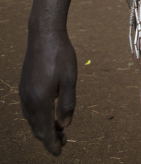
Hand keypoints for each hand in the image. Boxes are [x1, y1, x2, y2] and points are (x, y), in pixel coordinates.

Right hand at [19, 29, 76, 154]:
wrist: (44, 34)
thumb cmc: (60, 55)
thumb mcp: (70, 79)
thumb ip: (68, 104)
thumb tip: (65, 124)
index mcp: (40, 101)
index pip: (45, 131)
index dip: (52, 144)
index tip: (59, 153)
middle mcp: (28, 100)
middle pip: (37, 128)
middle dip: (49, 137)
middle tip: (64, 140)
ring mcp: (24, 92)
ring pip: (32, 119)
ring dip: (44, 126)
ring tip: (59, 127)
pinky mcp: (24, 85)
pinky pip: (29, 109)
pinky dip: (38, 116)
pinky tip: (48, 112)